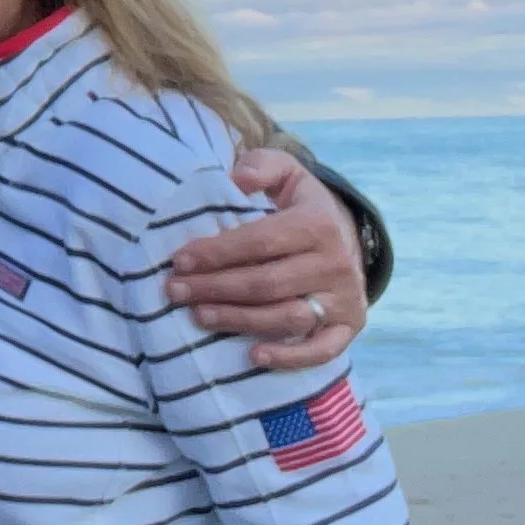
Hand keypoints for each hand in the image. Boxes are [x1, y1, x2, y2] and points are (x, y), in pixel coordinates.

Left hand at [164, 152, 367, 369]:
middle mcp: (336, 263)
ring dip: (239, 320)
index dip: (217, 252)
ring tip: (198, 316)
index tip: (179, 260)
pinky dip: (289, 357)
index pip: (261, 242)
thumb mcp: (286, 173)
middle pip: (267, 283)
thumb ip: (261, 166)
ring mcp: (345, 299)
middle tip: (174, 291)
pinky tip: (253, 356)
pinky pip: (322, 350)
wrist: (348, 235)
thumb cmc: (300, 205)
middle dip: (215, 288)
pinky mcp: (349, 327)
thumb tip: (239, 178)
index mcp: (319, 224)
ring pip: (287, 317)